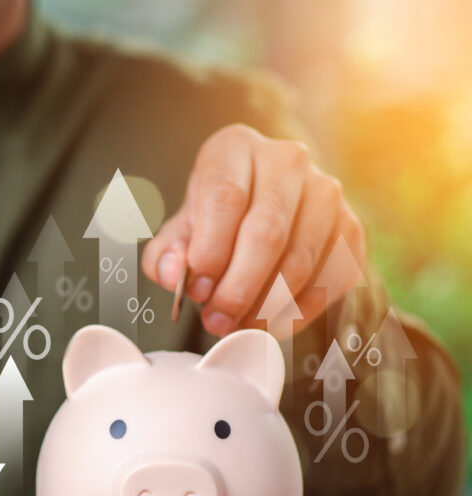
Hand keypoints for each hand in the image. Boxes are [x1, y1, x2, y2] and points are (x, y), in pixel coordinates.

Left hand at [142, 123, 365, 337]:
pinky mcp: (350, 228)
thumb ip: (166, 255)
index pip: (225, 197)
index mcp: (235, 148)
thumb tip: (174, 274)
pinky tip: (270, 323)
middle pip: (266, 233)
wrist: (259, 210)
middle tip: (216, 321)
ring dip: (266, 305)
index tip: (197, 290)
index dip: (210, 252)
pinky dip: (298, 311)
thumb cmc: (212, 222)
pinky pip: (330, 279)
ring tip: (237, 326)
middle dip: (237, 288)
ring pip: (300, 260)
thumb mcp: (179, 231)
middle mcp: (287, 160)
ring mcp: (327, 193)